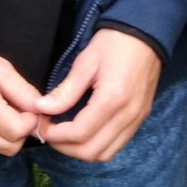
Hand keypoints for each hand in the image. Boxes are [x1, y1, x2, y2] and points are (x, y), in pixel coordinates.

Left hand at [36, 29, 162, 161]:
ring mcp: (137, 119)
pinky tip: (86, 131)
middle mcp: (128, 115)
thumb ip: (65, 91)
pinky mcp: (140, 118)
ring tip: (66, 135)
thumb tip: (41, 109)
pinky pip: (117, 144)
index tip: (42, 125)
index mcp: (113, 99)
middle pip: (92, 151)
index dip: (56, 135)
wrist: (145, 32)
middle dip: (65, 147)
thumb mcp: (85, 63)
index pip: (79, 133)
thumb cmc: (113, 43)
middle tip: (51, 132)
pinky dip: (98, 145)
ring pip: (105, 154)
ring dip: (82, 150)